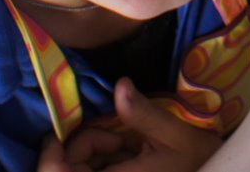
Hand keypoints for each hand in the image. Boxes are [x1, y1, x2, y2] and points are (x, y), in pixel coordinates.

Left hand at [34, 78, 221, 171]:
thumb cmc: (198, 160)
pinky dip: (103, 160)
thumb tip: (120, 85)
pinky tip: (127, 152)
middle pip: (65, 170)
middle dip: (80, 146)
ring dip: (93, 153)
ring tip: (125, 141)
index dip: (50, 154)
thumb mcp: (175, 134)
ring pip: (79, 171)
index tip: (63, 128)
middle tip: (115, 132)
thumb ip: (143, 113)